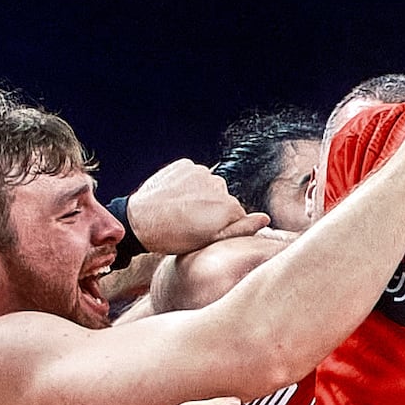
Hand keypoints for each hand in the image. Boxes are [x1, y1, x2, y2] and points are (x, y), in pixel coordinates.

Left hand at [120, 158, 247, 257]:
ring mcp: (200, 171)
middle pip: (223, 198)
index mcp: (228, 205)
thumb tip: (265, 219)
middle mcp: (218, 184)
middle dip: (212, 208)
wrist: (140, 221)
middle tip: (191, 222)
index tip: (204, 231)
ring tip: (181, 210)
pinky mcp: (183, 164)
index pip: (236, 214)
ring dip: (200, 195)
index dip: (221, 225)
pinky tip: (175, 197)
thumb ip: (241, 229)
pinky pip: (193, 174)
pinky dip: (187, 183)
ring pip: (208, 185)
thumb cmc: (174, 236)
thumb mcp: (210, 240)